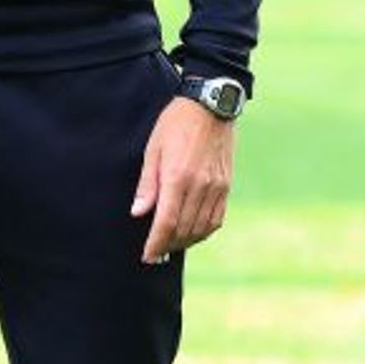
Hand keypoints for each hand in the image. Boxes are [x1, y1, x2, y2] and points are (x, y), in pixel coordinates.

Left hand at [130, 97, 232, 265]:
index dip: (156, 244)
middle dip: (168, 246)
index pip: (167, 222)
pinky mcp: (226, 185)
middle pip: (184, 230)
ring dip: (185, 242)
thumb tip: (138, 213)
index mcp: (178, 177)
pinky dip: (203, 231)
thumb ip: (147, 184)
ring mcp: (216, 187)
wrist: (211, 106)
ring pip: (202, 228)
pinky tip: (192, 232)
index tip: (147, 257)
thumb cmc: (176, 124)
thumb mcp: (153, 149)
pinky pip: (216, 219)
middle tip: (155, 253)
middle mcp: (200, 186)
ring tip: (171, 245)